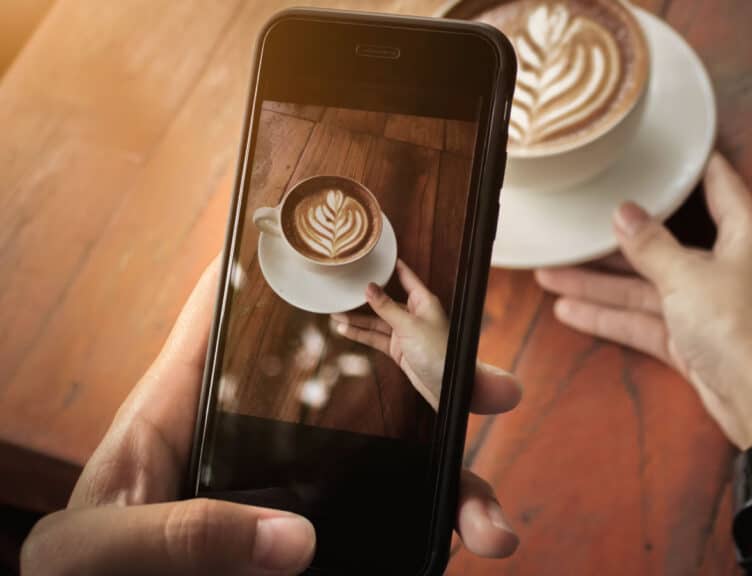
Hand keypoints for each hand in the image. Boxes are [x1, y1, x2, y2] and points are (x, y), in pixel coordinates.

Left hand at [22, 257, 521, 575]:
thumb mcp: (99, 549)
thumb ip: (177, 533)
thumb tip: (291, 539)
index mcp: (183, 409)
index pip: (228, 316)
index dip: (280, 265)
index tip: (349, 239)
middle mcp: (250, 439)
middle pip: (349, 385)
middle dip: (428, 381)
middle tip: (490, 387)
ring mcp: (285, 490)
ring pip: (386, 464)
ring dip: (451, 481)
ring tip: (490, 522)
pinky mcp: (307, 537)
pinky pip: (384, 522)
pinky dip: (433, 531)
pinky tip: (464, 542)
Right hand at [332, 259, 518, 414]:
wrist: (447, 386)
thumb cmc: (439, 353)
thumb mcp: (409, 326)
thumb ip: (386, 307)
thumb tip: (369, 287)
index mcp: (424, 301)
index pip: (406, 277)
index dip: (391, 266)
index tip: (376, 256)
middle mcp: (414, 314)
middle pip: (385, 301)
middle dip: (364, 297)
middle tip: (342, 290)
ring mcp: (405, 332)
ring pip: (376, 321)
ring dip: (357, 319)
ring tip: (335, 312)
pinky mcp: (399, 349)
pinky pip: (376, 338)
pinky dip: (361, 334)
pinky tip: (345, 329)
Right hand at [535, 153, 751, 448]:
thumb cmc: (737, 323)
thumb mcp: (686, 276)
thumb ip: (650, 244)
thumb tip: (623, 212)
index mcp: (744, 235)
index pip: (720, 186)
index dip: (694, 165)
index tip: (666, 147)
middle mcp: (727, 266)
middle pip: (666, 244)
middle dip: (617, 242)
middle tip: (574, 228)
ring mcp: (707, 307)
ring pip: (647, 288)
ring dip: (601, 285)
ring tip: (549, 275)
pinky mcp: (691, 342)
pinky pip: (645, 322)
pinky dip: (612, 318)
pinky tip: (570, 311)